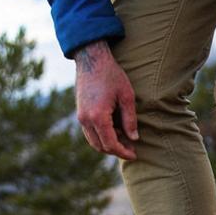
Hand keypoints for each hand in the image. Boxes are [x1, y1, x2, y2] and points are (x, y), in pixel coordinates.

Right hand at [74, 40, 138, 160]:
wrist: (92, 59)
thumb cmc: (112, 75)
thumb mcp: (127, 96)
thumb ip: (130, 119)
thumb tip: (134, 138)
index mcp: (98, 116)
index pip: (110, 144)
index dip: (123, 152)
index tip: (135, 155)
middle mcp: (85, 119)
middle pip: (100, 146)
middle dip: (116, 150)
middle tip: (132, 148)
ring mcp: (80, 116)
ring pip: (93, 141)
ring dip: (108, 143)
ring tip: (125, 138)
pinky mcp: (80, 112)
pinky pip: (90, 132)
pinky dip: (102, 135)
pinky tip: (116, 129)